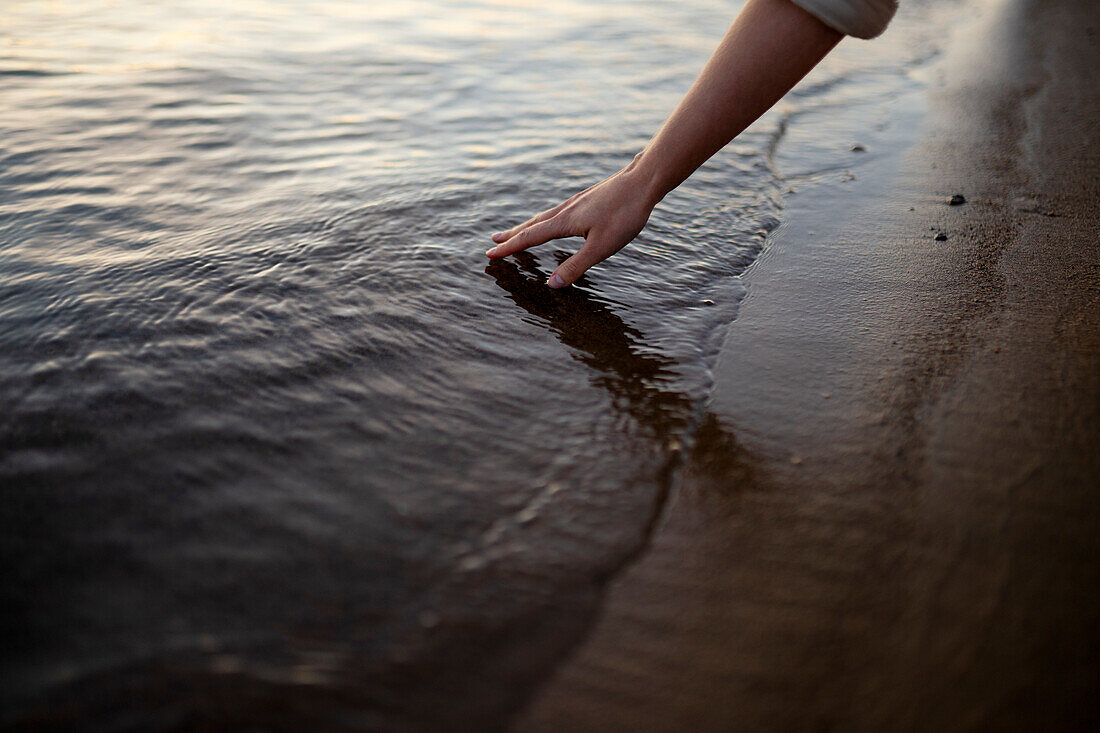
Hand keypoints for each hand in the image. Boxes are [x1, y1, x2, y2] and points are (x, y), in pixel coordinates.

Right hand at [486, 163, 656, 287]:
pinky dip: (546, 219)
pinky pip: (558, 212)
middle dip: (513, 235)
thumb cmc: (625, 216)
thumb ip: (576, 266)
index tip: (490, 253)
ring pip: (545, 216)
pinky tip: (555, 220)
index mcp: (564, 223)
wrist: (643, 181)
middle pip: (533, 224)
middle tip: (494, 240)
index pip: (530, 238)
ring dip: (528, 226)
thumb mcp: (601, 248)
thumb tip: (551, 285)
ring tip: (518, 231)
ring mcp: (577, 202)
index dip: (510, 248)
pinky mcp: (588, 199)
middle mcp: (566, 210)